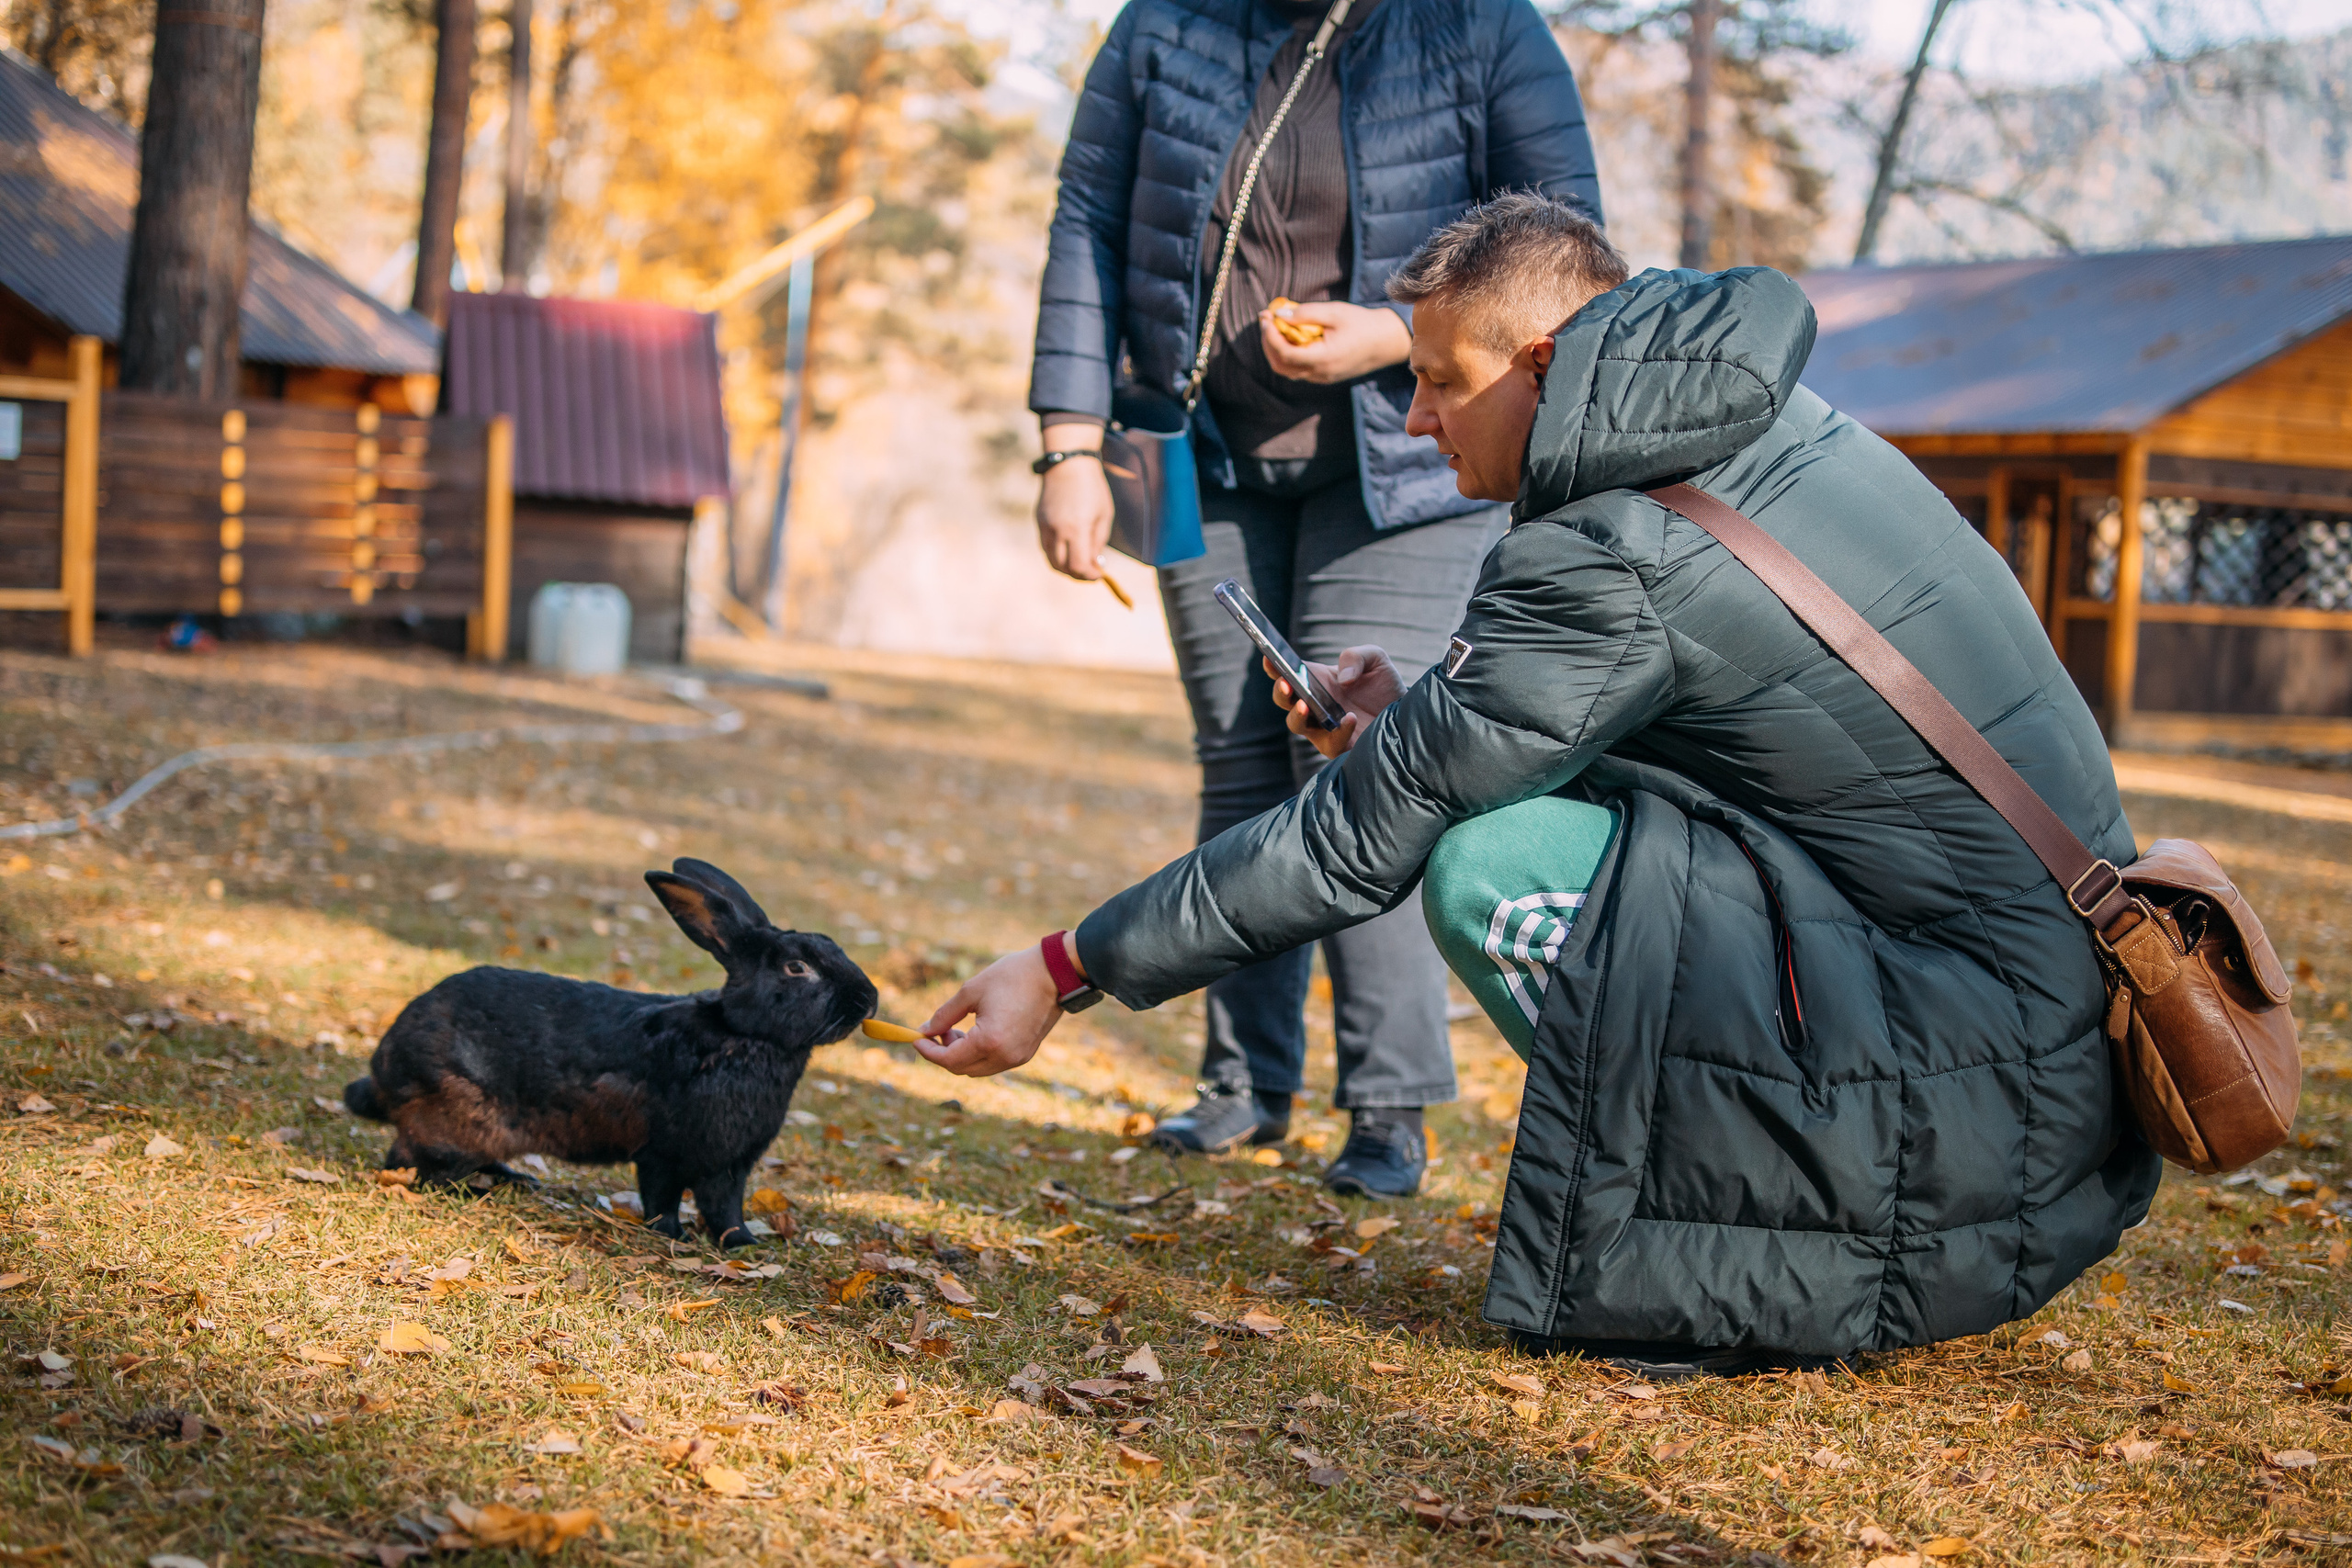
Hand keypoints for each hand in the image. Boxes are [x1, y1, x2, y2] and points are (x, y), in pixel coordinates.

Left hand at [915, 942, 1066, 1076]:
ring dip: (961, 1056)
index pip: (949, 1060)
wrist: (1054, 972)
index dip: (928, 1052)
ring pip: (978, 1069)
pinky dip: (978, 1054)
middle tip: (937, 1031)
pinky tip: (975, 1033)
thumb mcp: (971, 991)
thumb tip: (925, 1031)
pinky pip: (993, 1063)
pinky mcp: (1026, 1054)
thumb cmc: (1012, 976)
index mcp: (989, 1041)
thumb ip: (944, 1015)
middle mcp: (1004, 1056)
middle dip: (943, 1054)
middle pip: (962, 1069)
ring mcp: (1018, 1058)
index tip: (916, 1039)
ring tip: (956, 1030)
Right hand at [1035, 423, 1112, 581]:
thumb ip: (1098, 542)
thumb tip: (1093, 564)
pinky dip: (1057, 555)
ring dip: (1066, 567)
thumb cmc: (1093, 489)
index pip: (1079, 566)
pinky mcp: (1039, 522)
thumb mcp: (1104, 516)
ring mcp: (1045, 527)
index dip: (1090, 576)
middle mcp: (1058, 530)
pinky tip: (1068, 549)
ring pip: (1052, 560)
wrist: (1068, 465)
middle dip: (1078, 574)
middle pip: (1063, 568)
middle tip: (1090, 572)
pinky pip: (1045, 547)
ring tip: (1079, 563)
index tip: (1099, 574)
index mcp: (1077, 529)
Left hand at [1258, 300, 1411, 383]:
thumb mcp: (1334, 312)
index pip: (1284, 353)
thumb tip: (1278, 313)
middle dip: (1268, 342)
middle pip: (1280, 365)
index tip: (1266, 316)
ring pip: (1287, 369)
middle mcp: (1320, 373)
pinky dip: (1288, 352)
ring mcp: (1321, 377)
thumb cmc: (1362, 324)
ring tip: (1275, 324)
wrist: (1386, 342)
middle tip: (1266, 318)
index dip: (1270, 336)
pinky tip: (1290, 334)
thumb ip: (1305, 313)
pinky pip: (1298, 368)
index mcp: (1323, 359)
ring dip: (1275, 348)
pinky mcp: (1323, 375)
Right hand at [1267, 644, 1404, 760]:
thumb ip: (1356, 657)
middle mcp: (1313, 705)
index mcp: (1315, 681)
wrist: (1406, 713)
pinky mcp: (1338, 747)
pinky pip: (1330, 743)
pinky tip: (1350, 719)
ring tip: (1306, 705)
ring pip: (1296, 725)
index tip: (1269, 658)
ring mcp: (1322, 727)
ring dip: (1297, 716)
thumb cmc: (1384, 685)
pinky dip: (1338, 731)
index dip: (1273, 666)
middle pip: (1284, 700)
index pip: (1286, 672)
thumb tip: (1342, 678)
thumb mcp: (1375, 659)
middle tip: (1286, 684)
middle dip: (1281, 692)